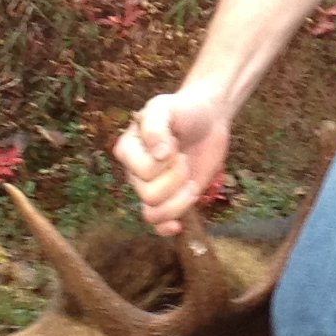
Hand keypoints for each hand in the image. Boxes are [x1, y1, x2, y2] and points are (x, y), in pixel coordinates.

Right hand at [113, 87, 230, 238]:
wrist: (207, 119)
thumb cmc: (182, 110)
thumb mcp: (165, 107)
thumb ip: (155, 126)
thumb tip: (157, 155)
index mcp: (128, 150)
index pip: (141, 172)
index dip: (164, 163)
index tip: (174, 145)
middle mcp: (135, 173)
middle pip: (148, 195)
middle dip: (175, 179)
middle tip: (184, 159)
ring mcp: (153, 188)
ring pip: (153, 214)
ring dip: (178, 202)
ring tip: (190, 183)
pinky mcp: (171, 199)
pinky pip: (159, 225)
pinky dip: (167, 228)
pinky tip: (179, 224)